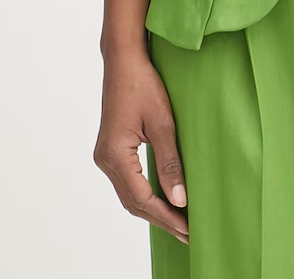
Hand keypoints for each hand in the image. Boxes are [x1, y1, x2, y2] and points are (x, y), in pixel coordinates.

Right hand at [94, 46, 189, 245]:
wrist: (123, 61)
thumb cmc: (143, 84)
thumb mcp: (163, 122)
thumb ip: (170, 162)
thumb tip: (180, 199)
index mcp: (115, 155)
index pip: (142, 198)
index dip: (166, 216)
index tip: (188, 229)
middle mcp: (105, 160)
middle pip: (133, 202)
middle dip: (161, 218)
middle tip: (188, 233)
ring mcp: (105, 156)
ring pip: (129, 194)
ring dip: (153, 209)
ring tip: (179, 222)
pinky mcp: (110, 150)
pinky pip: (127, 181)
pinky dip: (145, 194)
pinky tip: (162, 199)